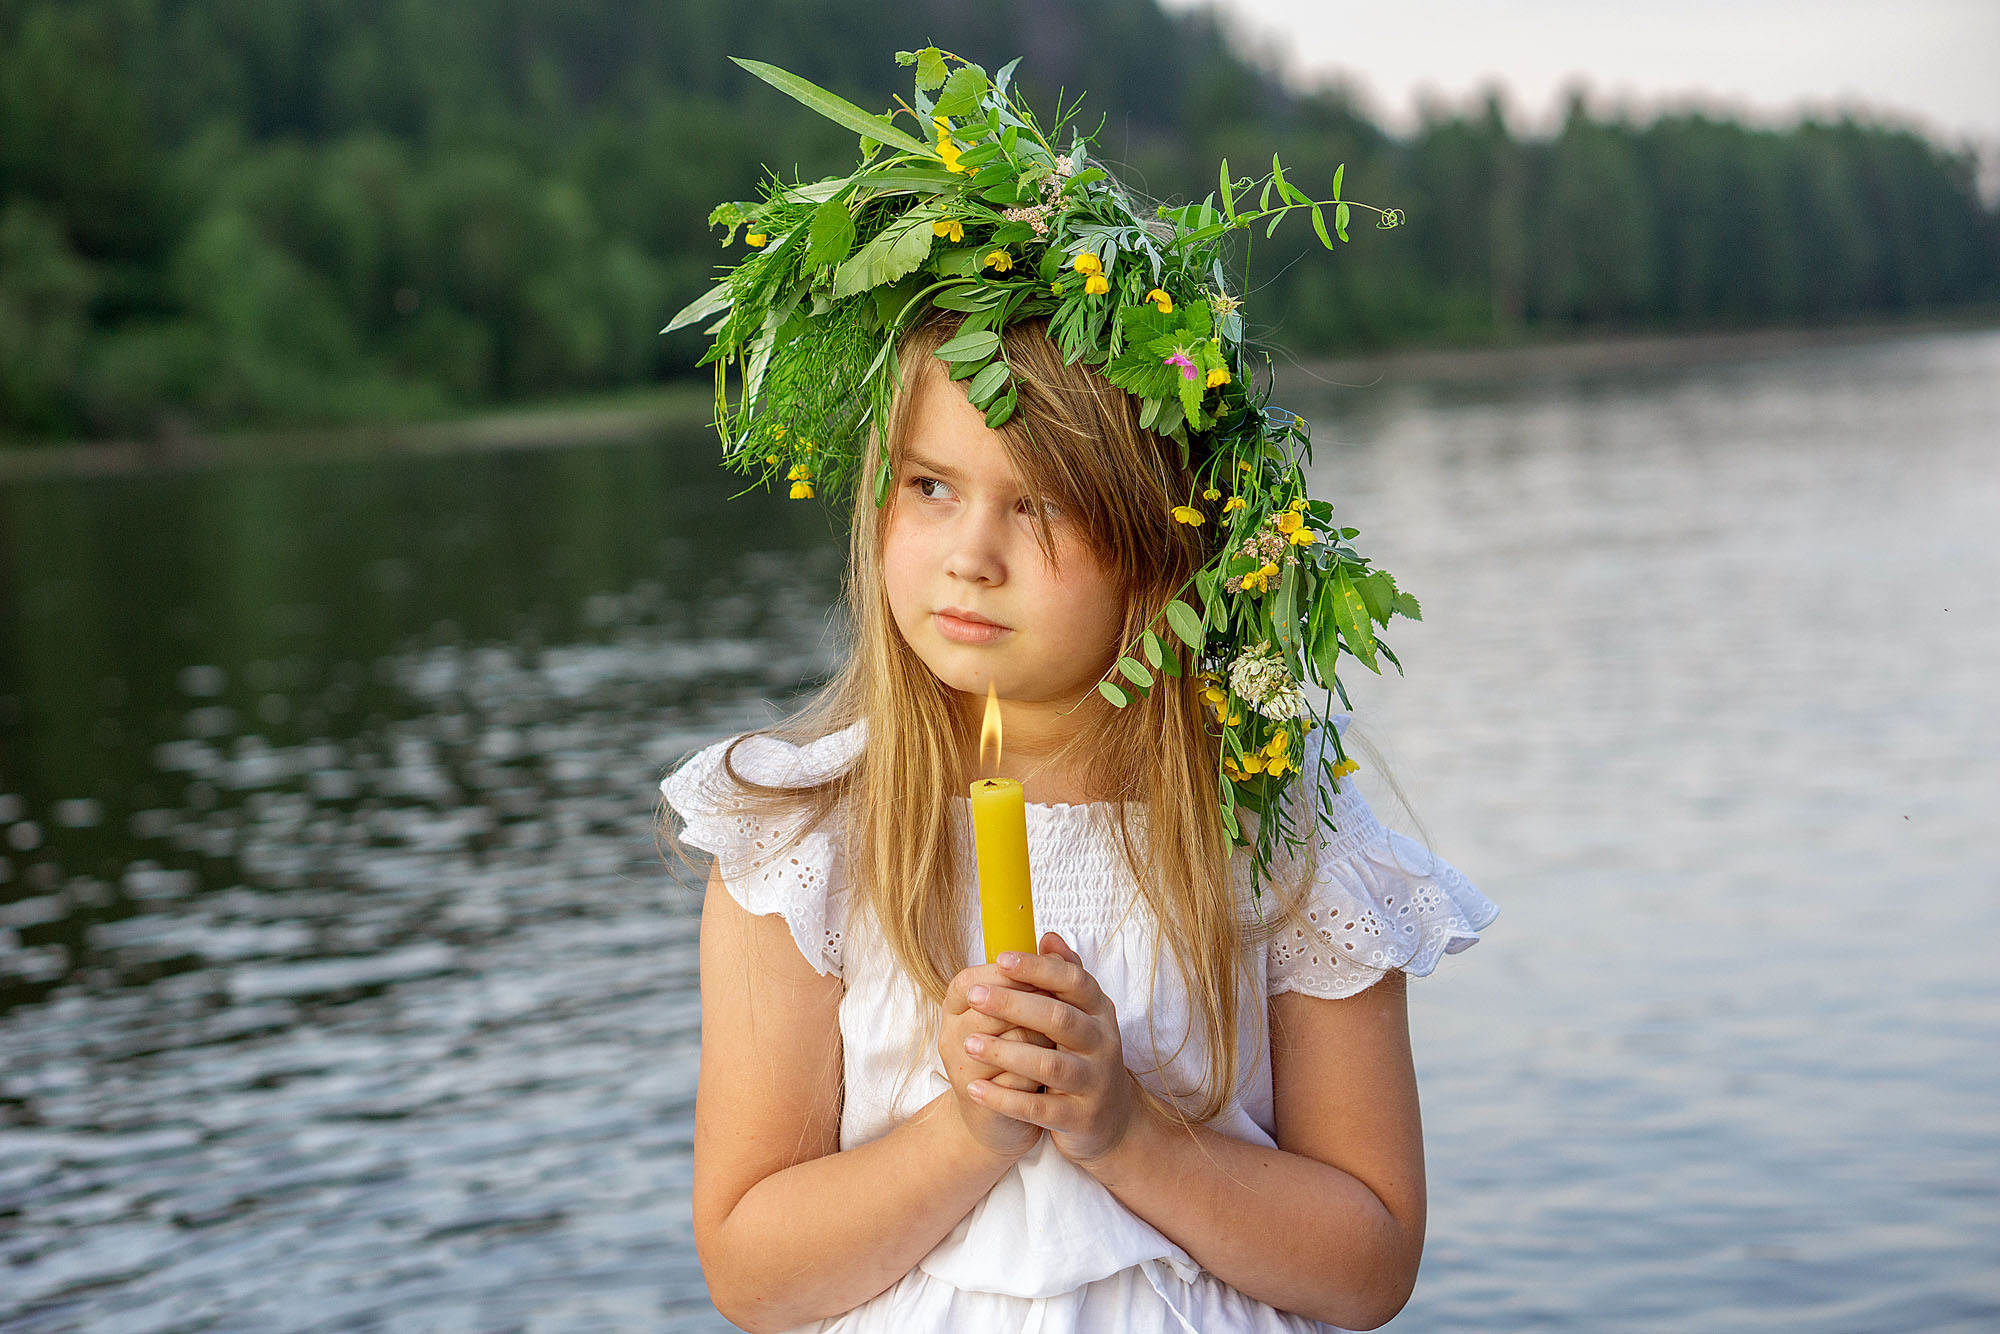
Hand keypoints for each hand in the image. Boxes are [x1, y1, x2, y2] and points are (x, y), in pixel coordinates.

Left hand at [960, 932, 1139, 1167]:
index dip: (1038, 969)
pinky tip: (975, 1089)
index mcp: (1099, 1011)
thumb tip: (1048, 936)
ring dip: (1006, 1053)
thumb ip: (1065, 977)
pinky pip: (1040, 1108)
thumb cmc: (1085, 1057)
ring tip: (969, 1044)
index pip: (1073, 981)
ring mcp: (1094, 1082)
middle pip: (1059, 1018)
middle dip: (1014, 1005)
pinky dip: (1006, 1099)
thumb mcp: (1083, 1015)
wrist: (1112, 1121)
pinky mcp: (1080, 1118)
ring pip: (1050, 1065)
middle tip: (974, 997)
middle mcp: (1102, 1043)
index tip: (1001, 959)